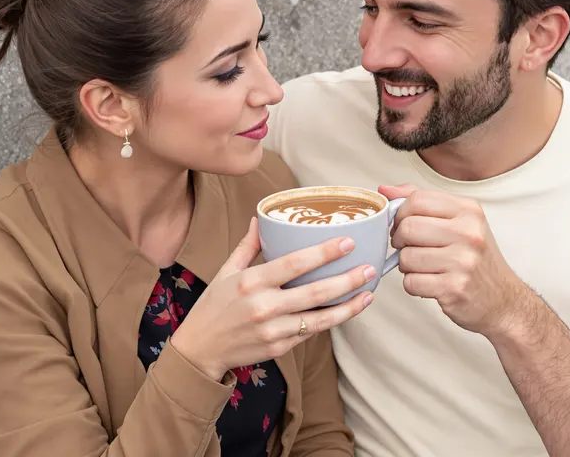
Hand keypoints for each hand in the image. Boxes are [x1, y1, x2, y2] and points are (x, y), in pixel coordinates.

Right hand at [170, 217, 375, 379]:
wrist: (199, 350)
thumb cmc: (213, 307)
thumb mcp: (226, 271)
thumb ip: (248, 246)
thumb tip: (260, 218)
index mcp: (252, 282)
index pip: (294, 264)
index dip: (324, 253)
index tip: (347, 242)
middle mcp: (264, 307)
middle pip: (315, 292)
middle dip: (347, 280)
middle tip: (369, 268)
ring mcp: (274, 330)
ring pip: (320, 318)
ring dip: (348, 306)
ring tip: (369, 293)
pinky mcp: (280, 348)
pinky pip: (311, 332)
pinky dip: (330, 321)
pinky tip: (347, 309)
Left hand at [381, 184, 532, 338]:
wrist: (504, 301)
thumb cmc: (477, 260)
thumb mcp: (460, 222)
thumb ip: (424, 203)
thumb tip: (386, 190)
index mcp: (469, 211)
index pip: (417, 199)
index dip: (401, 213)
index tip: (404, 224)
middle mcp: (469, 233)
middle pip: (408, 227)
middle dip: (400, 241)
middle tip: (410, 248)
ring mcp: (463, 261)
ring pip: (406, 257)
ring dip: (407, 266)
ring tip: (424, 267)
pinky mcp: (454, 288)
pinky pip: (411, 282)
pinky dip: (414, 285)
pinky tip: (430, 283)